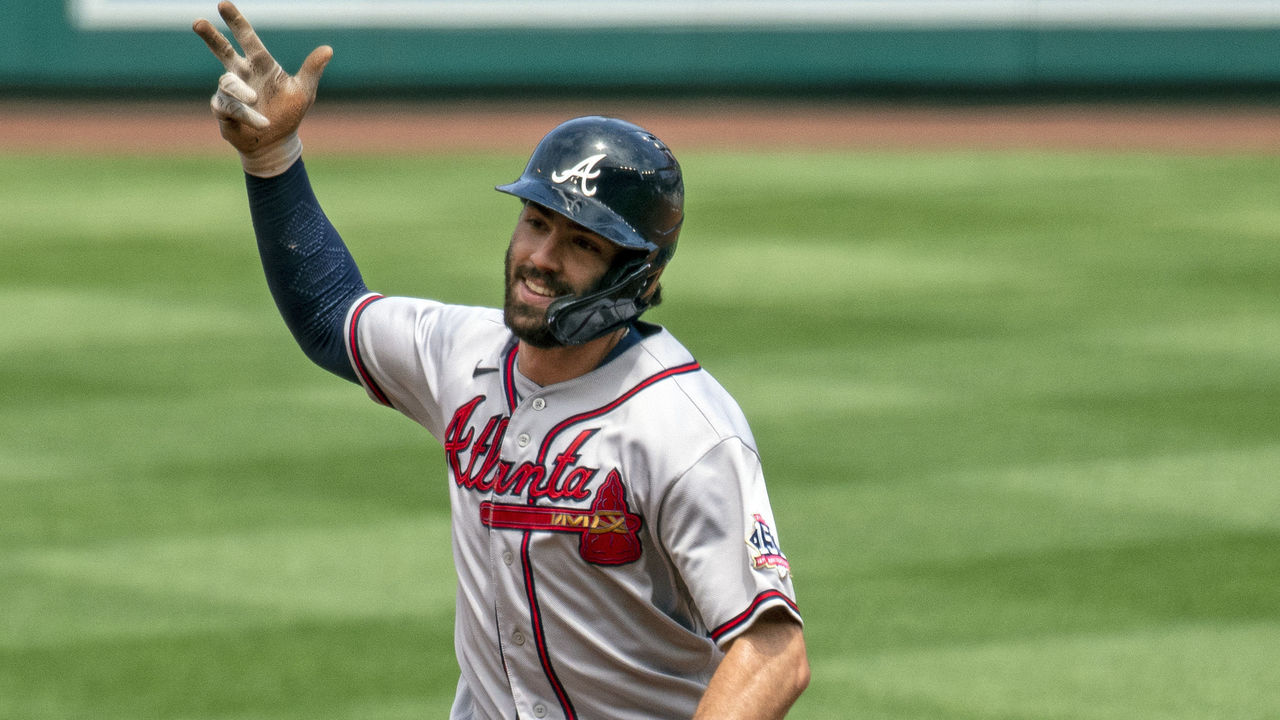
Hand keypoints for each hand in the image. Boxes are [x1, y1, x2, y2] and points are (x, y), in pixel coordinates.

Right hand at [193, 1, 331, 173]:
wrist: (276, 143)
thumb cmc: (289, 113)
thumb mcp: (304, 91)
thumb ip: (312, 69)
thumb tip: (328, 49)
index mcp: (260, 65)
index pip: (247, 38)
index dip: (236, 22)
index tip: (223, 4)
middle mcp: (242, 74)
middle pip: (222, 50)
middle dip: (211, 36)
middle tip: (197, 22)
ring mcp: (230, 92)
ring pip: (229, 84)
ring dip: (245, 96)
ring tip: (263, 113)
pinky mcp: (223, 109)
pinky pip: (229, 107)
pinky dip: (246, 115)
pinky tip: (261, 123)